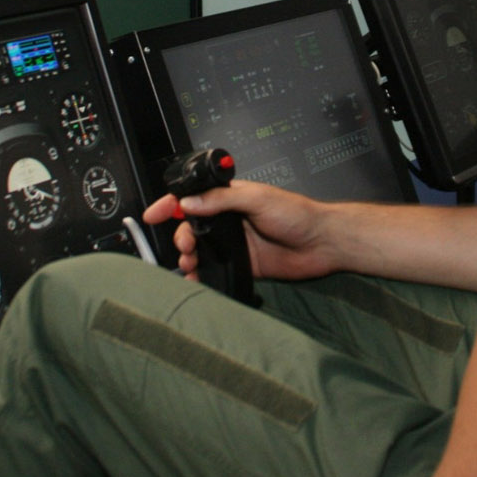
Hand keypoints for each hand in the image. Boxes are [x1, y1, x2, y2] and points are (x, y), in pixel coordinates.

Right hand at [141, 180, 335, 281]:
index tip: (154, 214)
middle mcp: (230, 219)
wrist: (322, 243)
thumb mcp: (256, 197)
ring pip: (201, 249)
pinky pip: (216, 269)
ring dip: (189, 256)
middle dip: (181, 236)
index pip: (194, 198)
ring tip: (190, 263)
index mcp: (230, 198)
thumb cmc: (297, 213)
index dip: (171, 204)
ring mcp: (235, 243)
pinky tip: (199, 278)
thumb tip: (190, 202)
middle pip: (192, 227)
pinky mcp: (243, 264)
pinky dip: (204, 275)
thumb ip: (221, 200)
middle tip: (185, 246)